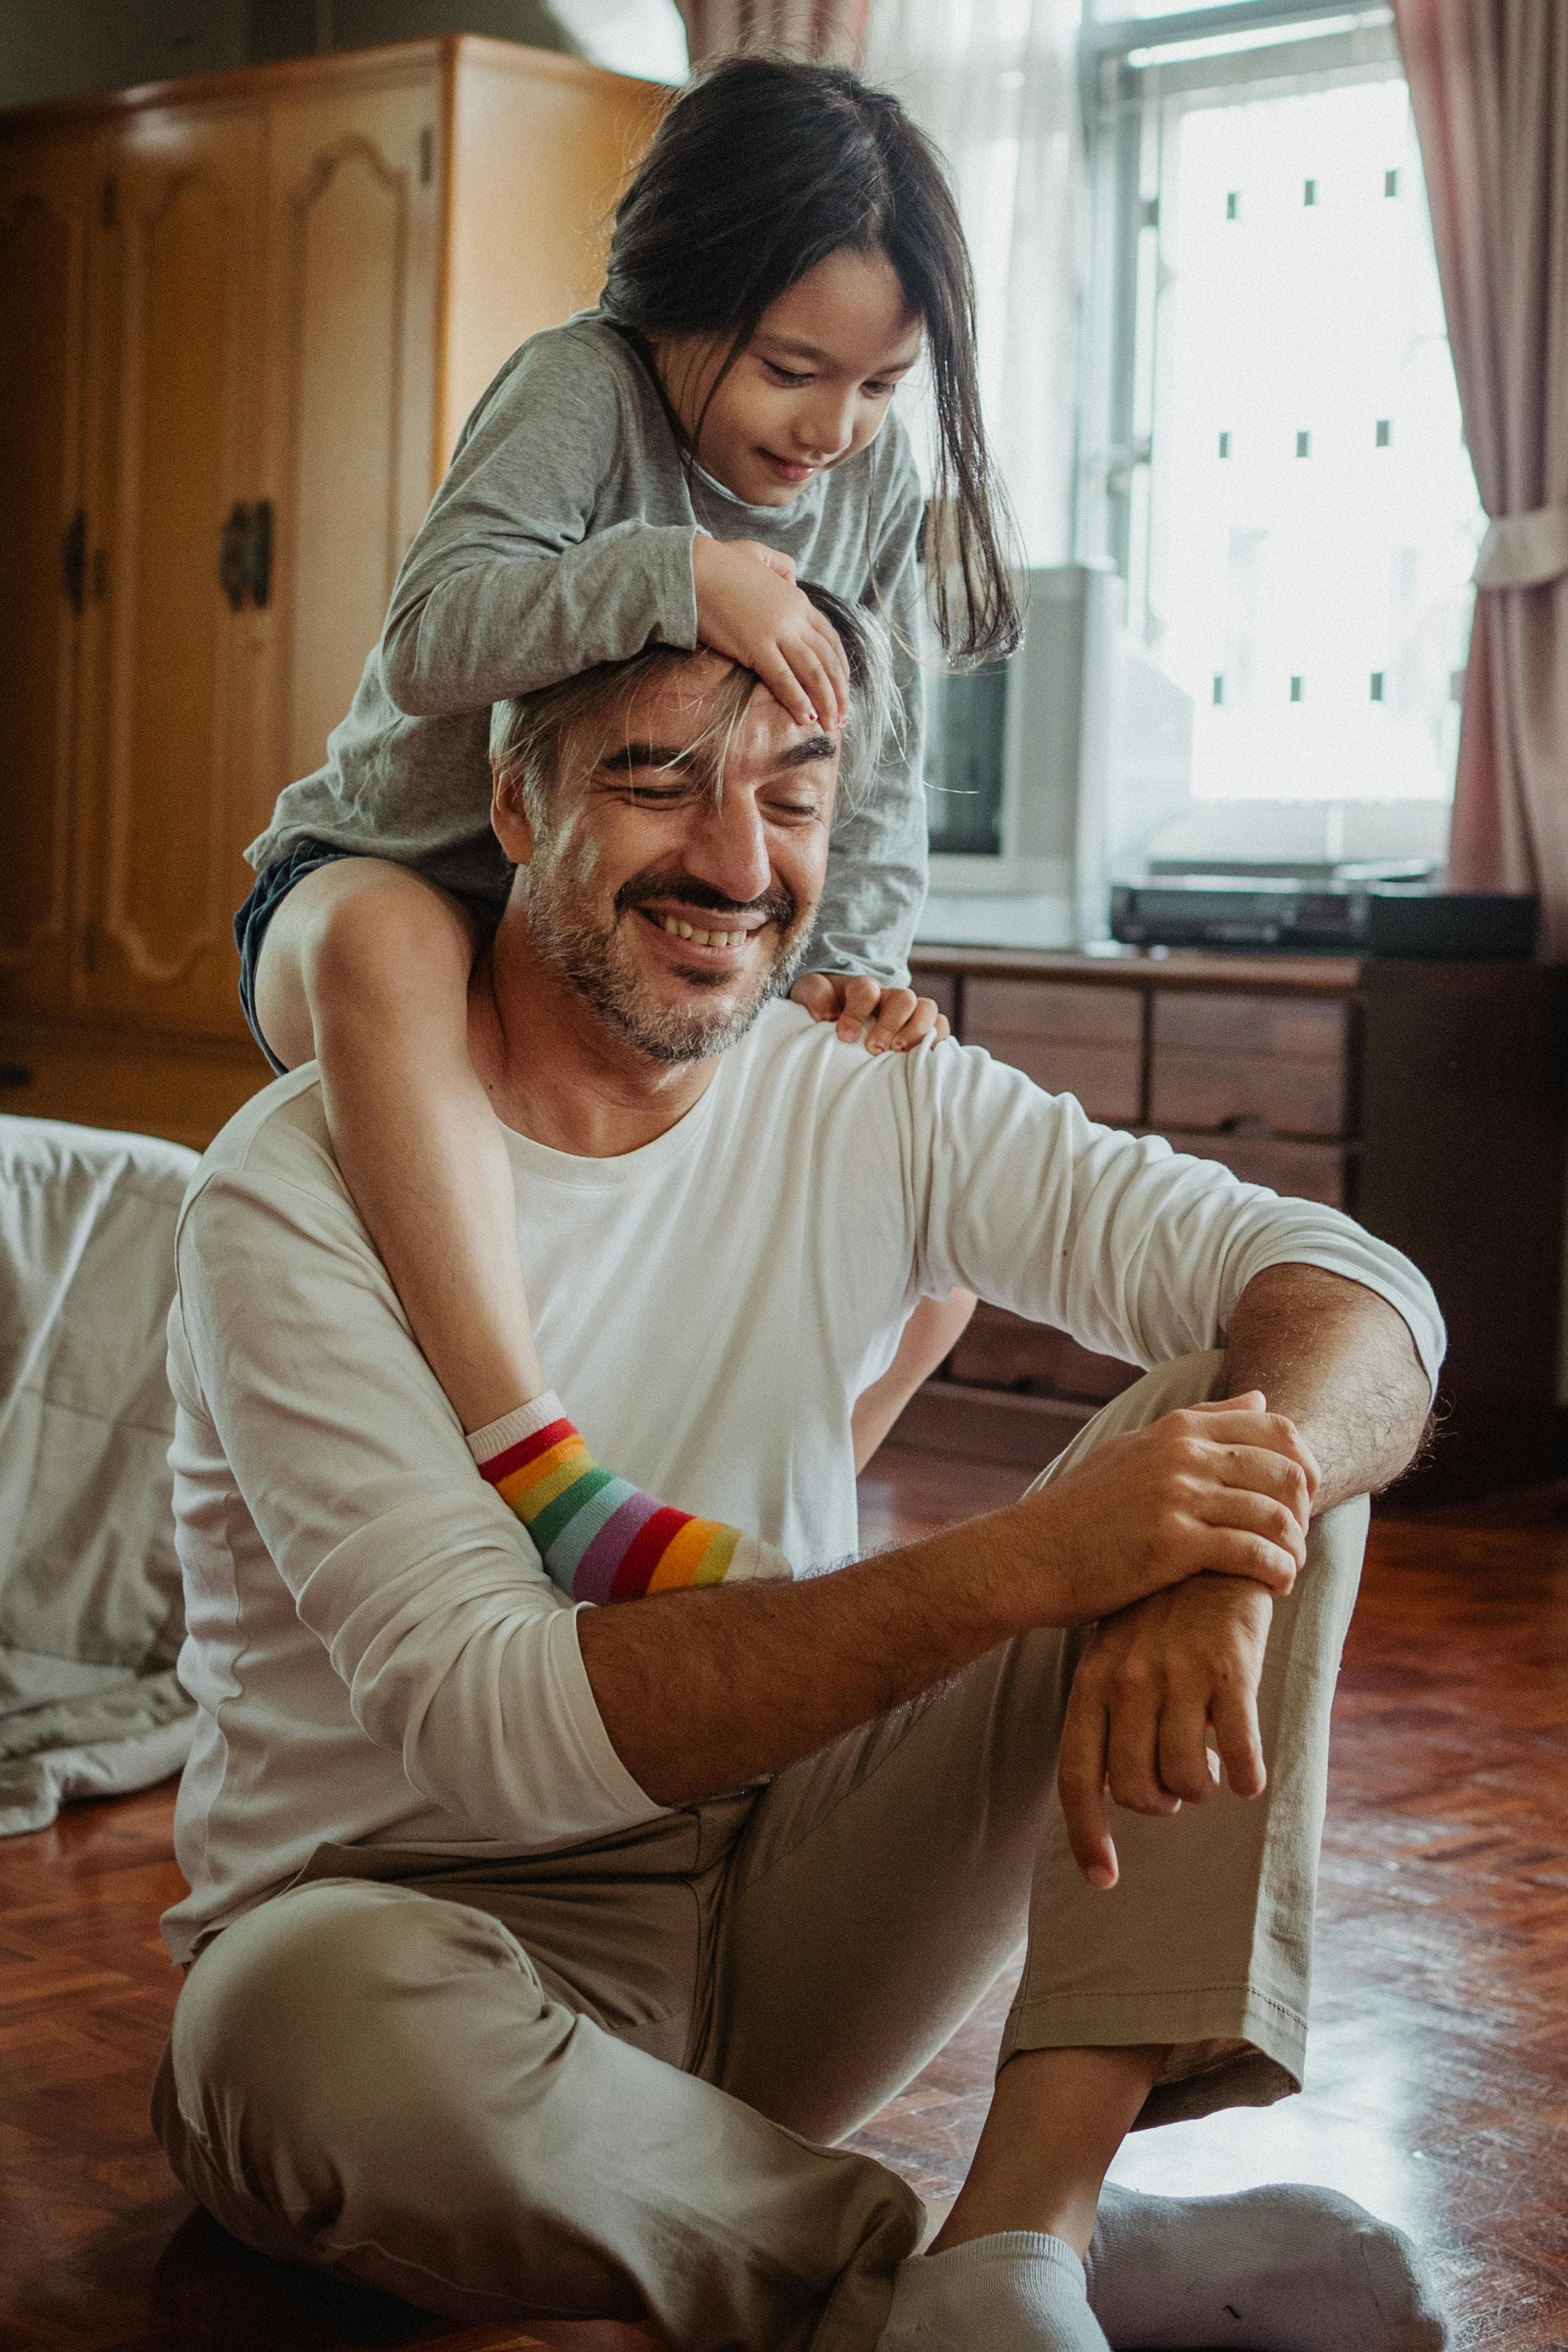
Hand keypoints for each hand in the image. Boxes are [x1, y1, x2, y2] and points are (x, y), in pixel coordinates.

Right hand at [691, 537, 850, 728]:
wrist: (692, 569)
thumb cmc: (720, 562)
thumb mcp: (759, 554)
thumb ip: (781, 566)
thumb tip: (792, 579)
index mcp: (798, 599)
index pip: (830, 639)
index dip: (840, 667)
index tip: (842, 688)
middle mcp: (795, 617)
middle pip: (828, 659)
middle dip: (838, 691)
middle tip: (842, 716)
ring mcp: (777, 632)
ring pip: (813, 672)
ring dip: (825, 701)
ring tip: (830, 724)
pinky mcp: (756, 646)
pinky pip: (784, 678)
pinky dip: (798, 699)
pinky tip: (805, 717)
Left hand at [791, 972, 951, 1051]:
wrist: (838, 1010)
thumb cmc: (825, 1005)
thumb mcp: (809, 993)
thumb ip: (815, 994)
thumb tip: (828, 1015)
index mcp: (862, 988)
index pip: (866, 990)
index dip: (857, 1012)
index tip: (844, 1036)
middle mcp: (889, 997)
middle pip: (904, 998)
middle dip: (891, 1024)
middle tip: (875, 1049)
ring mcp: (908, 1012)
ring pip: (928, 1009)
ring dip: (917, 1031)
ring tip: (900, 1053)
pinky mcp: (922, 1028)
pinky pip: (940, 1027)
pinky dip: (937, 1041)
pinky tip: (921, 1060)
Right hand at [1004, 1393, 1317, 1628]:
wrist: (1029, 1556)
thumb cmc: (1082, 1511)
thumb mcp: (1137, 1450)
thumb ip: (1201, 1422)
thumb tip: (1259, 1396)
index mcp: (1177, 1429)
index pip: (1274, 1427)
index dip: (1303, 1463)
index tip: (1302, 1498)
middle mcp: (1183, 1455)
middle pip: (1284, 1470)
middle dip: (1305, 1509)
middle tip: (1298, 1539)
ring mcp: (1179, 1497)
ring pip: (1274, 1515)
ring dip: (1295, 1547)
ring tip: (1289, 1569)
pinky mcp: (1173, 1544)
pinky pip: (1252, 1552)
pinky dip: (1276, 1571)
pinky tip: (1275, 1585)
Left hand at [1058, 1574, 1274, 1888]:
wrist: (1214, 1548)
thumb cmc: (1161, 1615)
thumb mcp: (1116, 1655)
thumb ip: (1108, 1717)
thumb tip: (1113, 1793)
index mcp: (1094, 1681)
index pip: (1079, 1776)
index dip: (1087, 1835)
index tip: (1104, 1881)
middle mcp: (1129, 1681)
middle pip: (1136, 1789)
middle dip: (1161, 1805)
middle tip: (1180, 1786)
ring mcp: (1179, 1674)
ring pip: (1186, 1778)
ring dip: (1202, 1789)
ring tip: (1211, 1769)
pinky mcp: (1231, 1670)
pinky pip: (1237, 1752)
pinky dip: (1245, 1776)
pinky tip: (1249, 1773)